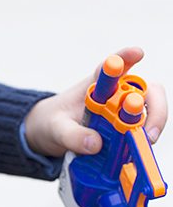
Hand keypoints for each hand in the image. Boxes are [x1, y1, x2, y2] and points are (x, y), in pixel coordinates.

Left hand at [23, 46, 167, 157]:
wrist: (51, 134)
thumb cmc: (54, 122)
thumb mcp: (56, 129)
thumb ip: (72, 135)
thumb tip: (95, 144)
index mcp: (96, 85)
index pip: (111, 67)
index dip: (125, 58)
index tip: (137, 53)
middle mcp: (116, 94)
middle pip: (146, 90)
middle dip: (155, 106)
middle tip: (149, 129)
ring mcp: (124, 111)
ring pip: (151, 111)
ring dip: (153, 125)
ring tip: (146, 141)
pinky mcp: (127, 128)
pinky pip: (142, 131)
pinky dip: (144, 141)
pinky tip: (138, 152)